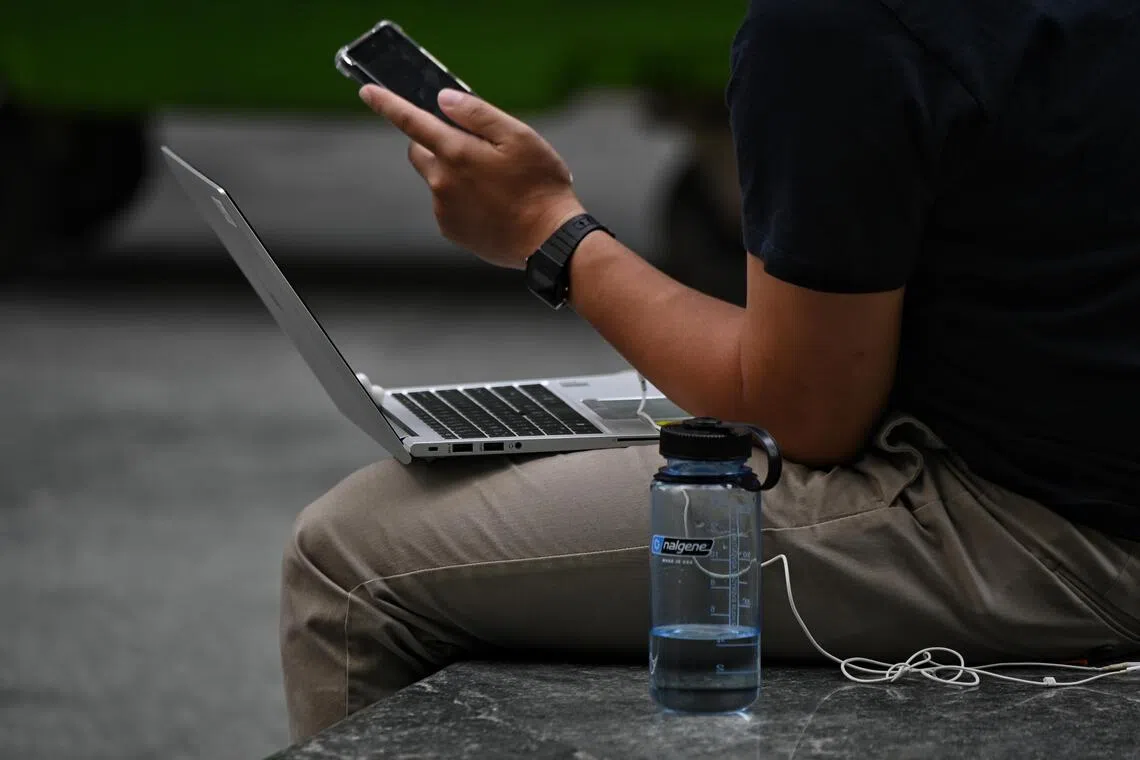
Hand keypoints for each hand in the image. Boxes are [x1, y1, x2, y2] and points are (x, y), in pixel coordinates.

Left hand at [360, 85, 585, 268]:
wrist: (548, 240)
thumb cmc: (540, 185)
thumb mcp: (519, 136)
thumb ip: (477, 114)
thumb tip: (443, 100)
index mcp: (456, 152)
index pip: (411, 121)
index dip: (387, 103)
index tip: (367, 91)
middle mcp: (442, 181)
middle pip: (420, 151)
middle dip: (436, 143)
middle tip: (472, 148)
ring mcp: (444, 208)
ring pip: (437, 179)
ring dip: (454, 174)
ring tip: (494, 183)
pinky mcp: (452, 229)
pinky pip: (447, 205)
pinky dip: (462, 199)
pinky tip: (492, 204)